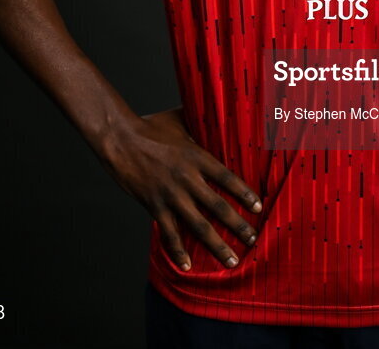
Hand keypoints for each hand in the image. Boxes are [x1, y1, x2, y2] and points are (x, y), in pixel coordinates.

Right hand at [99, 106, 261, 270]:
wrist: (120, 139)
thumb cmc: (150, 126)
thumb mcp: (180, 119)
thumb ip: (200, 120)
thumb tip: (218, 111)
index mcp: (197, 157)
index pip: (227, 178)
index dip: (244, 193)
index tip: (258, 207)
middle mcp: (187, 178)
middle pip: (218, 206)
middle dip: (238, 226)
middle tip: (253, 240)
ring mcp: (170, 195)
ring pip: (198, 225)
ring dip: (216, 245)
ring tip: (231, 261)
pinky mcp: (154, 206)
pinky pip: (169, 233)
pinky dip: (178, 251)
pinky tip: (188, 266)